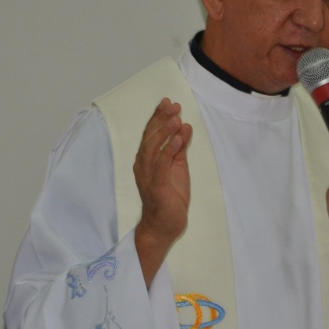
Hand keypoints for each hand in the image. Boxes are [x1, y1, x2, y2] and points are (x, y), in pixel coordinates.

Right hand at [133, 98, 192, 286]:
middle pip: (149, 137)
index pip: (150, 133)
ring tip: (176, 118)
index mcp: (146, 159)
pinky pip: (161, 166)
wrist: (164, 226)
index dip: (158, 117)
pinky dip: (169, 151)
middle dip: (161, 119)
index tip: (168, 102)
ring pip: (153, 149)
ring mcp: (147, 176)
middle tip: (173, 105)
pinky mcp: (156, 187)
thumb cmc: (169, 197)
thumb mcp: (178, 168)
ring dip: (164, 132)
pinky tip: (177, 139)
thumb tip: (185, 125)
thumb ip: (180, 148)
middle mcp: (143, 165)